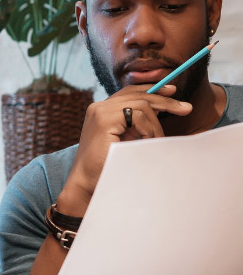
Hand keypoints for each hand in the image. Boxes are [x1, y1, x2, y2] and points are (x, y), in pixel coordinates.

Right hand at [57, 84, 191, 215]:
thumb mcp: (126, 139)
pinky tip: (147, 142)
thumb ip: (136, 124)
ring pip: (141, 105)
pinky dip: (148, 129)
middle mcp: (98, 107)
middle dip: (164, 101)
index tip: (172, 92)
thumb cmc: (108, 166)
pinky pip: (137, 115)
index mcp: (101, 111)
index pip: (130, 92)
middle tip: (186, 109)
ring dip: (155, 125)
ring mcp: (100, 111)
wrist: (89, 184)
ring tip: (157, 142)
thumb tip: (161, 110)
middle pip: (138, 94)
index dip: (152, 90)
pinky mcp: (104, 119)